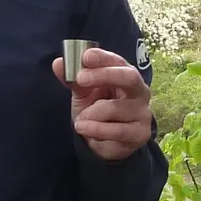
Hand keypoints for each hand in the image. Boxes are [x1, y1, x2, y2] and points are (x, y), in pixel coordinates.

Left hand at [52, 46, 153, 160]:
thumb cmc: (96, 112)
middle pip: (129, 77)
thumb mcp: (83, 94)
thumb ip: (73, 79)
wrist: (104, 143)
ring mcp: (143, 112)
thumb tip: (58, 63)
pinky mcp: (141, 133)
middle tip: (80, 79)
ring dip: (91, 114)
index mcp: (125, 75)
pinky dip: (96, 130)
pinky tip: (85, 129)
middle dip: (104, 75)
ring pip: (115, 108)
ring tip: (80, 120)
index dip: (103, 57)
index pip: (117, 61)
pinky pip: (117, 130)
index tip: (86, 57)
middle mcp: (139, 90)